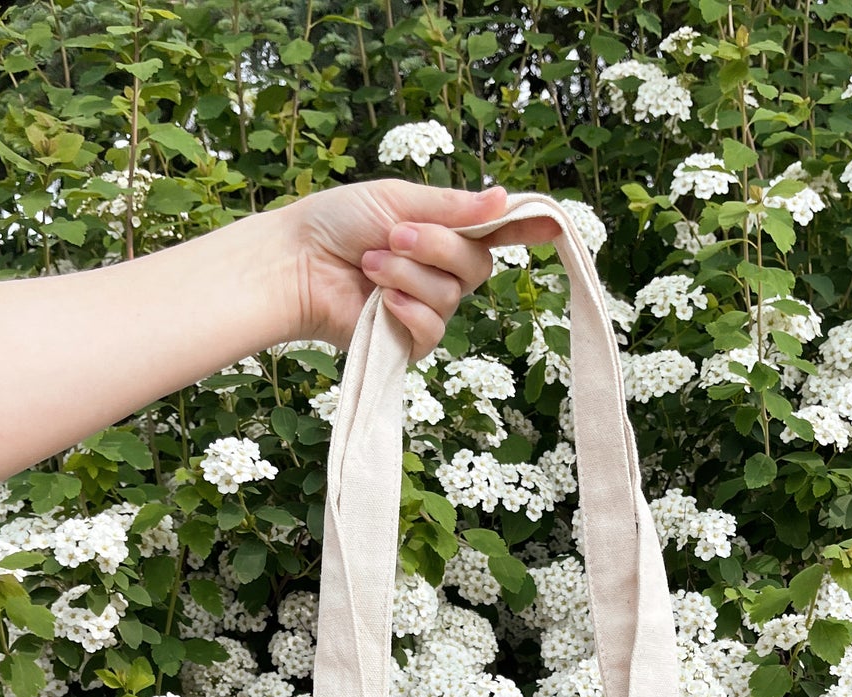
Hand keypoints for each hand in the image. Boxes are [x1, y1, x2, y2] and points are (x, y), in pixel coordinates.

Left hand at [283, 181, 561, 360]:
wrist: (297, 264)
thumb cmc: (337, 224)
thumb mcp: (397, 200)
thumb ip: (452, 206)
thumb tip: (504, 198)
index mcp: (443, 233)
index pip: (495, 233)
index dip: (526, 230)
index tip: (554, 226)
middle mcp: (442, 273)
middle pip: (478, 265)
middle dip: (437, 247)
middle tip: (394, 235)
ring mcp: (427, 309)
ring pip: (452, 296)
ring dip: (408, 275)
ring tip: (370, 265)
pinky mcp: (408, 343)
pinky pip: (433, 330)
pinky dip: (407, 310)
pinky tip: (379, 300)